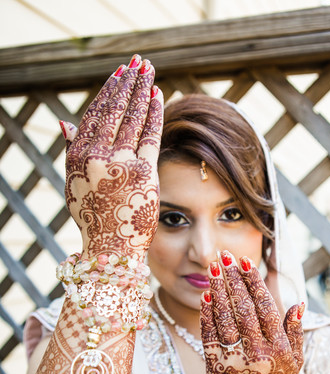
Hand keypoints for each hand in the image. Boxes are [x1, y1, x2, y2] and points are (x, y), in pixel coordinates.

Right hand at [60, 55, 162, 258]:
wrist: (111, 248)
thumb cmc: (95, 216)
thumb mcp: (75, 184)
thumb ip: (72, 151)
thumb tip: (64, 121)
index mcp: (78, 157)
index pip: (94, 115)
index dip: (108, 91)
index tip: (118, 73)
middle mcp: (97, 157)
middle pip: (114, 110)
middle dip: (128, 82)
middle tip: (139, 62)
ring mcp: (120, 163)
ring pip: (132, 118)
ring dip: (141, 90)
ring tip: (149, 70)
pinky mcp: (144, 172)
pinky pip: (149, 135)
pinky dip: (154, 113)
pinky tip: (158, 95)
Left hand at [200, 250, 303, 373]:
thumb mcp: (296, 360)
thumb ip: (295, 331)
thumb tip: (297, 302)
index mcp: (278, 348)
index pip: (265, 307)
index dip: (253, 282)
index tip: (245, 262)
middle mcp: (257, 353)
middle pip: (243, 307)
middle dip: (232, 278)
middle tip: (224, 256)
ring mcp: (234, 360)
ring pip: (225, 318)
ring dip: (218, 290)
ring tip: (214, 269)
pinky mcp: (215, 367)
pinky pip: (209, 335)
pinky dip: (207, 313)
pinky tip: (206, 295)